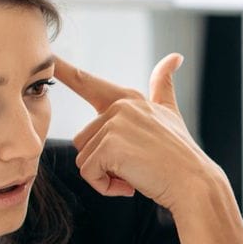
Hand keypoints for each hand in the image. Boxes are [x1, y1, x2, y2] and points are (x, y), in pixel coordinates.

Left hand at [57, 55, 222, 213]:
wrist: (195, 184)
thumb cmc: (182, 156)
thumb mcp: (171, 114)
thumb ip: (163, 86)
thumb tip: (175, 57)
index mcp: (129, 99)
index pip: (87, 82)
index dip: (63, 70)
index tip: (47, 57)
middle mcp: (120, 106)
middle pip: (84, 140)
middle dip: (104, 162)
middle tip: (137, 169)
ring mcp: (115, 123)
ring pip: (85, 158)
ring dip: (106, 176)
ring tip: (137, 175)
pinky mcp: (110, 145)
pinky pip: (89, 173)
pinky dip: (106, 187)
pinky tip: (131, 185)